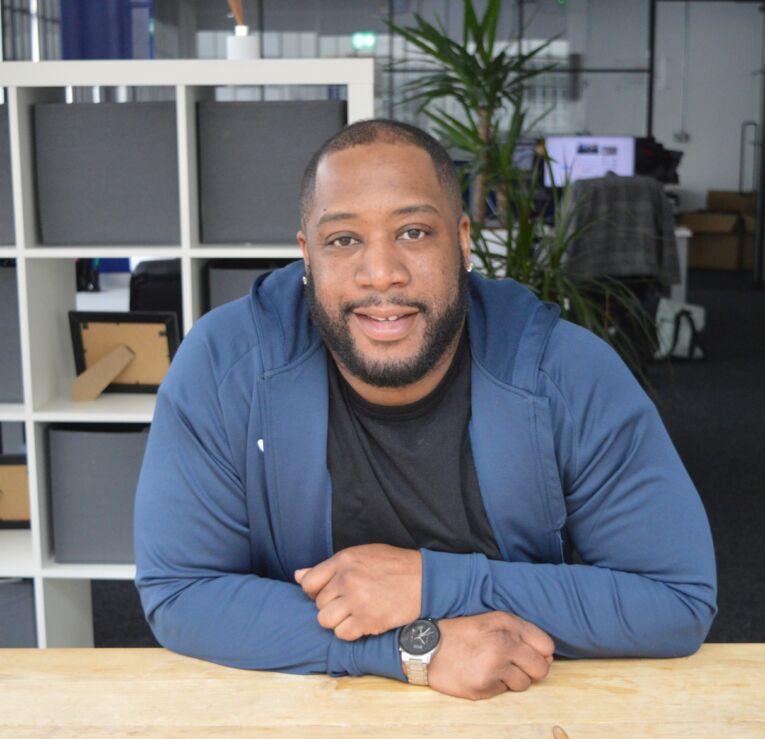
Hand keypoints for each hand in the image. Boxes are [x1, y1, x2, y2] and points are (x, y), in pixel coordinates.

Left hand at [294, 544, 421, 640]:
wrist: (424, 580)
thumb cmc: (393, 566)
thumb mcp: (362, 555)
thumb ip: (330, 567)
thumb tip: (298, 576)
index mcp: (344, 560)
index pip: (309, 582)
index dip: (314, 592)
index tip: (328, 594)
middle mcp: (348, 579)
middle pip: (318, 603)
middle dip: (331, 606)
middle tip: (350, 602)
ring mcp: (357, 600)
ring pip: (325, 621)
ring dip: (337, 621)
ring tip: (353, 614)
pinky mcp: (368, 620)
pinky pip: (342, 634)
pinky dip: (350, 632)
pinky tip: (363, 622)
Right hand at [426, 611, 554, 700]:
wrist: (425, 648)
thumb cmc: (461, 632)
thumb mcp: (490, 620)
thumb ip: (521, 631)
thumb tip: (548, 654)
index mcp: (505, 625)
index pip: (546, 645)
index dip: (541, 652)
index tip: (530, 653)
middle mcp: (502, 645)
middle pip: (541, 669)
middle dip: (532, 669)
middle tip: (515, 665)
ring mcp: (492, 669)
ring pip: (524, 684)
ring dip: (512, 678)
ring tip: (492, 667)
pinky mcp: (483, 689)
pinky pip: (503, 692)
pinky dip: (495, 685)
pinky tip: (479, 674)